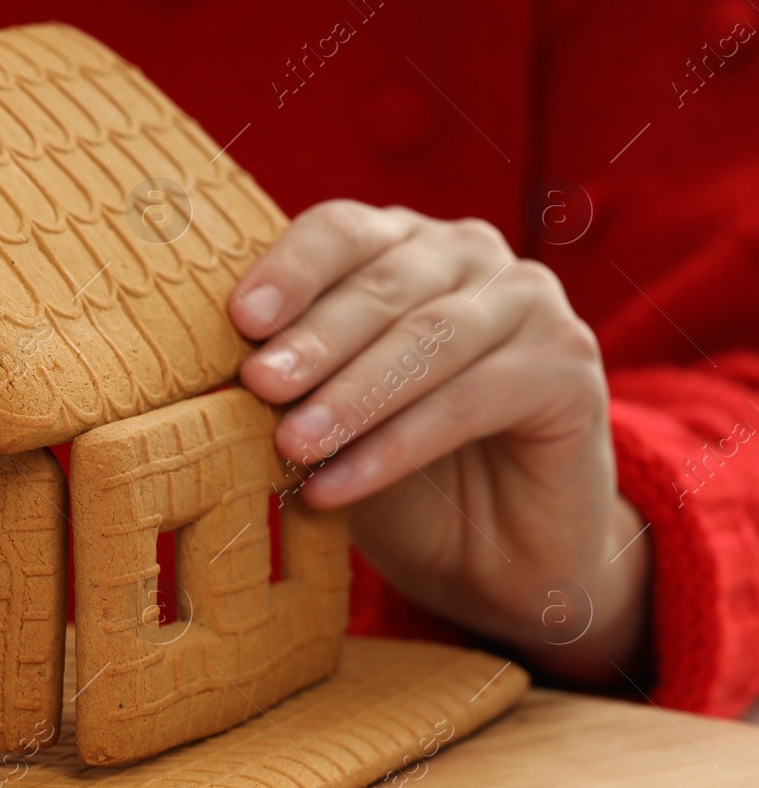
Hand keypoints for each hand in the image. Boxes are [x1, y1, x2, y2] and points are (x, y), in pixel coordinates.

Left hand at [229, 201, 649, 683]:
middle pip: (383, 284)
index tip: (240, 319)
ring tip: (291, 446)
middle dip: (314, 339)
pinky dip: (396, 446)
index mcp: (399, 244)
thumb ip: (289, 380)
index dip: (290, 268)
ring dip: (352, 395)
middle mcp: (468, 254)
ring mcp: (528, 303)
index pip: (342, 231)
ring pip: (429, 339)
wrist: (493, 556)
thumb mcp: (326, 417)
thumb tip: (219, 369)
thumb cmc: (391, 471)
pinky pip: (471, 400)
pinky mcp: (569, 366)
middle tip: (258, 385)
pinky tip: (338, 486)